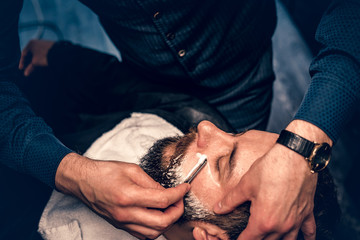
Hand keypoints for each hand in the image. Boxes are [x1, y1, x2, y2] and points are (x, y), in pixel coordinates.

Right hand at [19, 39, 54, 75]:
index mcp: (31, 43)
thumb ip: (30, 67)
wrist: (59, 53)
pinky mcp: (49, 46)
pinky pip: (42, 53)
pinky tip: (41, 62)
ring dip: (35, 60)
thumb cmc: (45, 56)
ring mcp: (43, 44)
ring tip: (34, 66)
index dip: (22, 62)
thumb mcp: (36, 62)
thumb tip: (26, 73)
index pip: (24, 53)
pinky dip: (40, 58)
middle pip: (30, 53)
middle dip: (29, 61)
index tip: (21, 68)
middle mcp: (36, 42)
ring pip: (36, 53)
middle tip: (27, 68)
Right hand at [56, 153, 189, 239]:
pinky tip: (158, 215)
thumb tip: (167, 192)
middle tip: (179, 199)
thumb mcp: (132, 170)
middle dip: (177, 211)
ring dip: (167, 222)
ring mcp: (123, 222)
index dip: (178, 194)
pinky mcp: (121, 225)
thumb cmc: (104, 172)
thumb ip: (152, 183)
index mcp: (129, 196)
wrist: (83, 181)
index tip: (185, 188)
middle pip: (161, 222)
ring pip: (154, 233)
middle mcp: (126, 213)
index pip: (162, 200)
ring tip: (170, 207)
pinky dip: (155, 228)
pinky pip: (143, 234)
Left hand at [214, 120, 331, 239]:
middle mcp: (282, 226)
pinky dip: (307, 237)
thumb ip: (231, 200)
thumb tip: (218, 209)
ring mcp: (296, 220)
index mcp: (263, 221)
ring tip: (270, 238)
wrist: (296, 156)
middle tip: (250, 236)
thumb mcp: (245, 185)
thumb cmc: (271, 168)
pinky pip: (309, 231)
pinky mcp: (307, 212)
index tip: (236, 239)